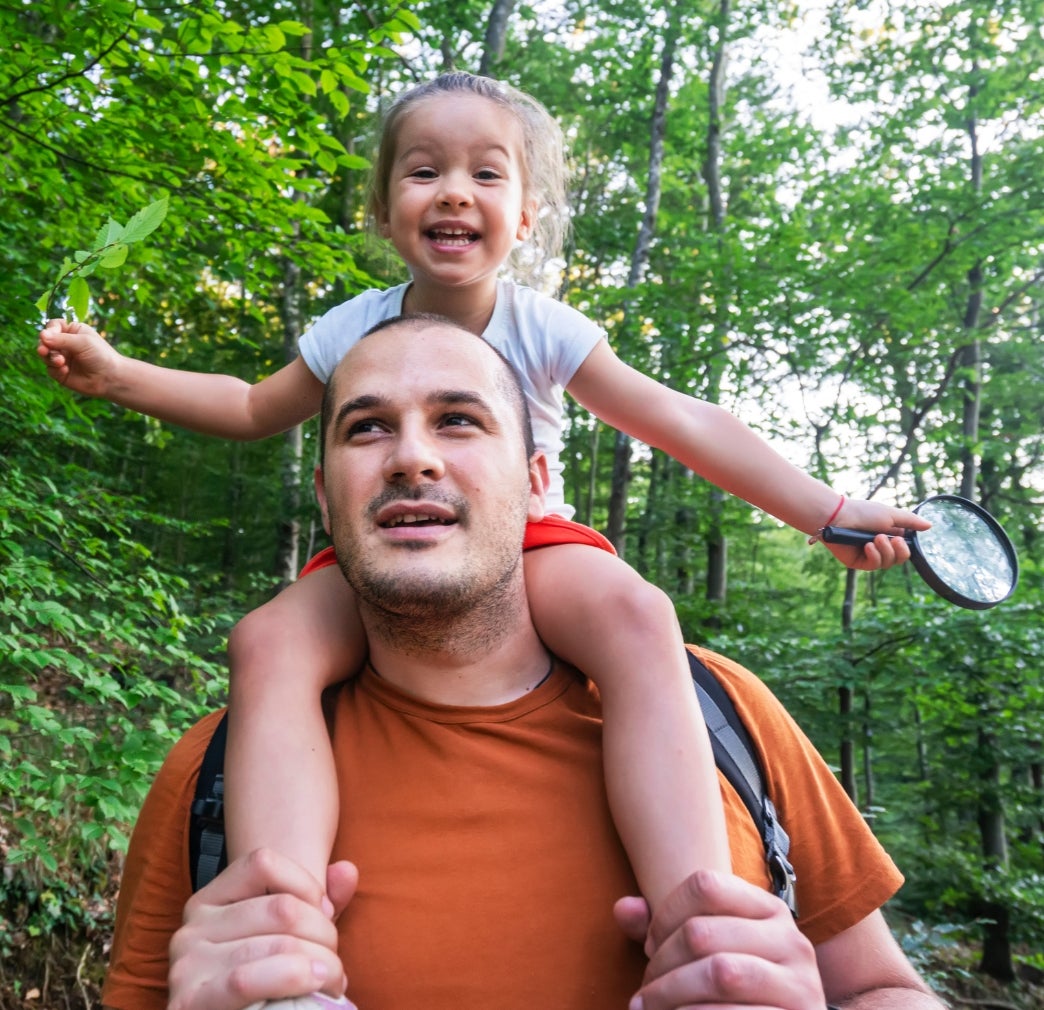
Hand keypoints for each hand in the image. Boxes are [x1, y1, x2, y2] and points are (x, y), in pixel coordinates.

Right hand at [36, 318, 122, 397]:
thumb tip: (42, 336)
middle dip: (43, 345)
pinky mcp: (61, 372)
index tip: (47, 335)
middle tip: (44, 350)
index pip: (53, 326)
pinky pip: (50, 369)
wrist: (110, 378)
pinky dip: (55, 369)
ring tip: (60, 362)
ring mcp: (62, 358)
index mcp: (72, 331)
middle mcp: (65, 343)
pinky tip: (65, 370)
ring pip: (45, 355)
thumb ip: (62, 339)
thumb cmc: (101, 355)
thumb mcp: (83, 342)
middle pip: (45, 340)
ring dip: (50, 357)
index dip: (49, 330)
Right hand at [168, 849, 357, 1009]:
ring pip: (275, 945)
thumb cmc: (265, 983)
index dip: (308, 886)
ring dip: (320, 963)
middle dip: (324, 934)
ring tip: (333, 980)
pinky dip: (291, 980)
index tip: (327, 915)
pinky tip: (314, 986)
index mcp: (212, 900)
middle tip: (335, 961)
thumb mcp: (291, 936)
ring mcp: (187, 964)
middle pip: (280, 907)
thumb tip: (347, 871)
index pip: (264, 862)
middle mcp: (193, 926)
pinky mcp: (189, 1001)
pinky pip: (246, 980)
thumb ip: (319, 902)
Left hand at [614, 869, 824, 1009]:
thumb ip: (662, 929)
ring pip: (719, 972)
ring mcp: (800, 984)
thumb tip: (623, 909)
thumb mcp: (706, 953)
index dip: (665, 914)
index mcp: (769, 909)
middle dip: (661, 964)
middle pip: (702, 932)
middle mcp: (791, 940)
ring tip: (648, 1008)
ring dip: (670, 994)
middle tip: (645, 989)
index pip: (705, 885)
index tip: (650, 946)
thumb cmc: (736, 992)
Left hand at [821, 497, 930, 571]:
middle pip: (899, 559)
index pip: (905, 548)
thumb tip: (929, 526)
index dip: (906, 547)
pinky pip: (874, 565)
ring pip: (888, 563)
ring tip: (875, 538)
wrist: (838, 517)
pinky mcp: (859, 562)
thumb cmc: (863, 512)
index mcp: (889, 534)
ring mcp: (869, 555)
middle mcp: (880, 546)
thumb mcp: (891, 514)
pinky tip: (867, 546)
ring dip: (885, 551)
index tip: (902, 539)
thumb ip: (910, 521)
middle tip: (892, 539)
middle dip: (899, 551)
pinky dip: (874, 556)